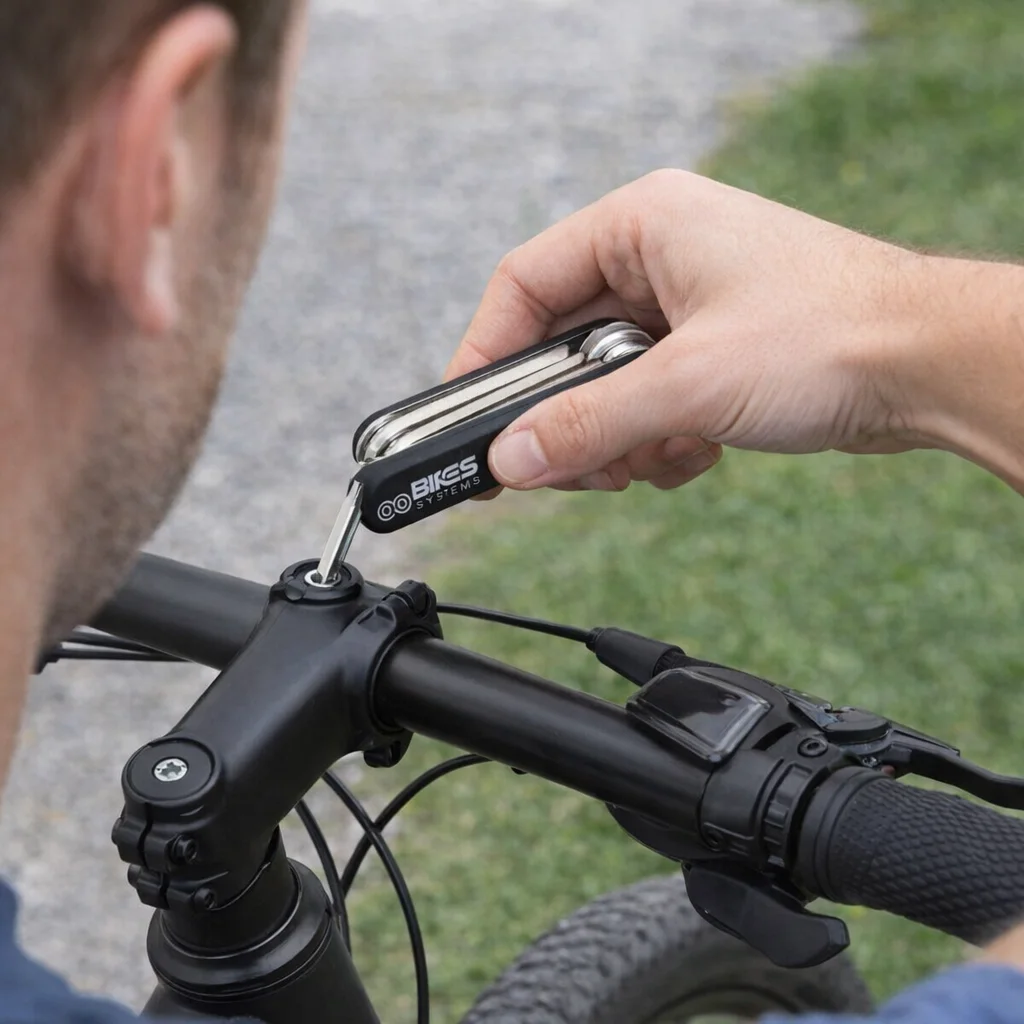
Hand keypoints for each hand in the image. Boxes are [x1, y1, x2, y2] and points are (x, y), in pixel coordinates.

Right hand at [448, 169, 1023, 493]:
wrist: (931, 366)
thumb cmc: (833, 333)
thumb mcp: (687, 382)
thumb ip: (587, 424)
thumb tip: (511, 459)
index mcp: (642, 224)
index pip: (524, 283)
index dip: (485, 353)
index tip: (464, 414)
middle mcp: (659, 258)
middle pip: (561, 346)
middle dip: (565, 417)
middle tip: (561, 466)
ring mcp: (687, 308)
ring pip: (604, 386)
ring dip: (617, 438)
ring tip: (653, 457)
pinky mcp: (711, 353)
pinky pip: (647, 404)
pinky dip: (658, 441)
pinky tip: (696, 451)